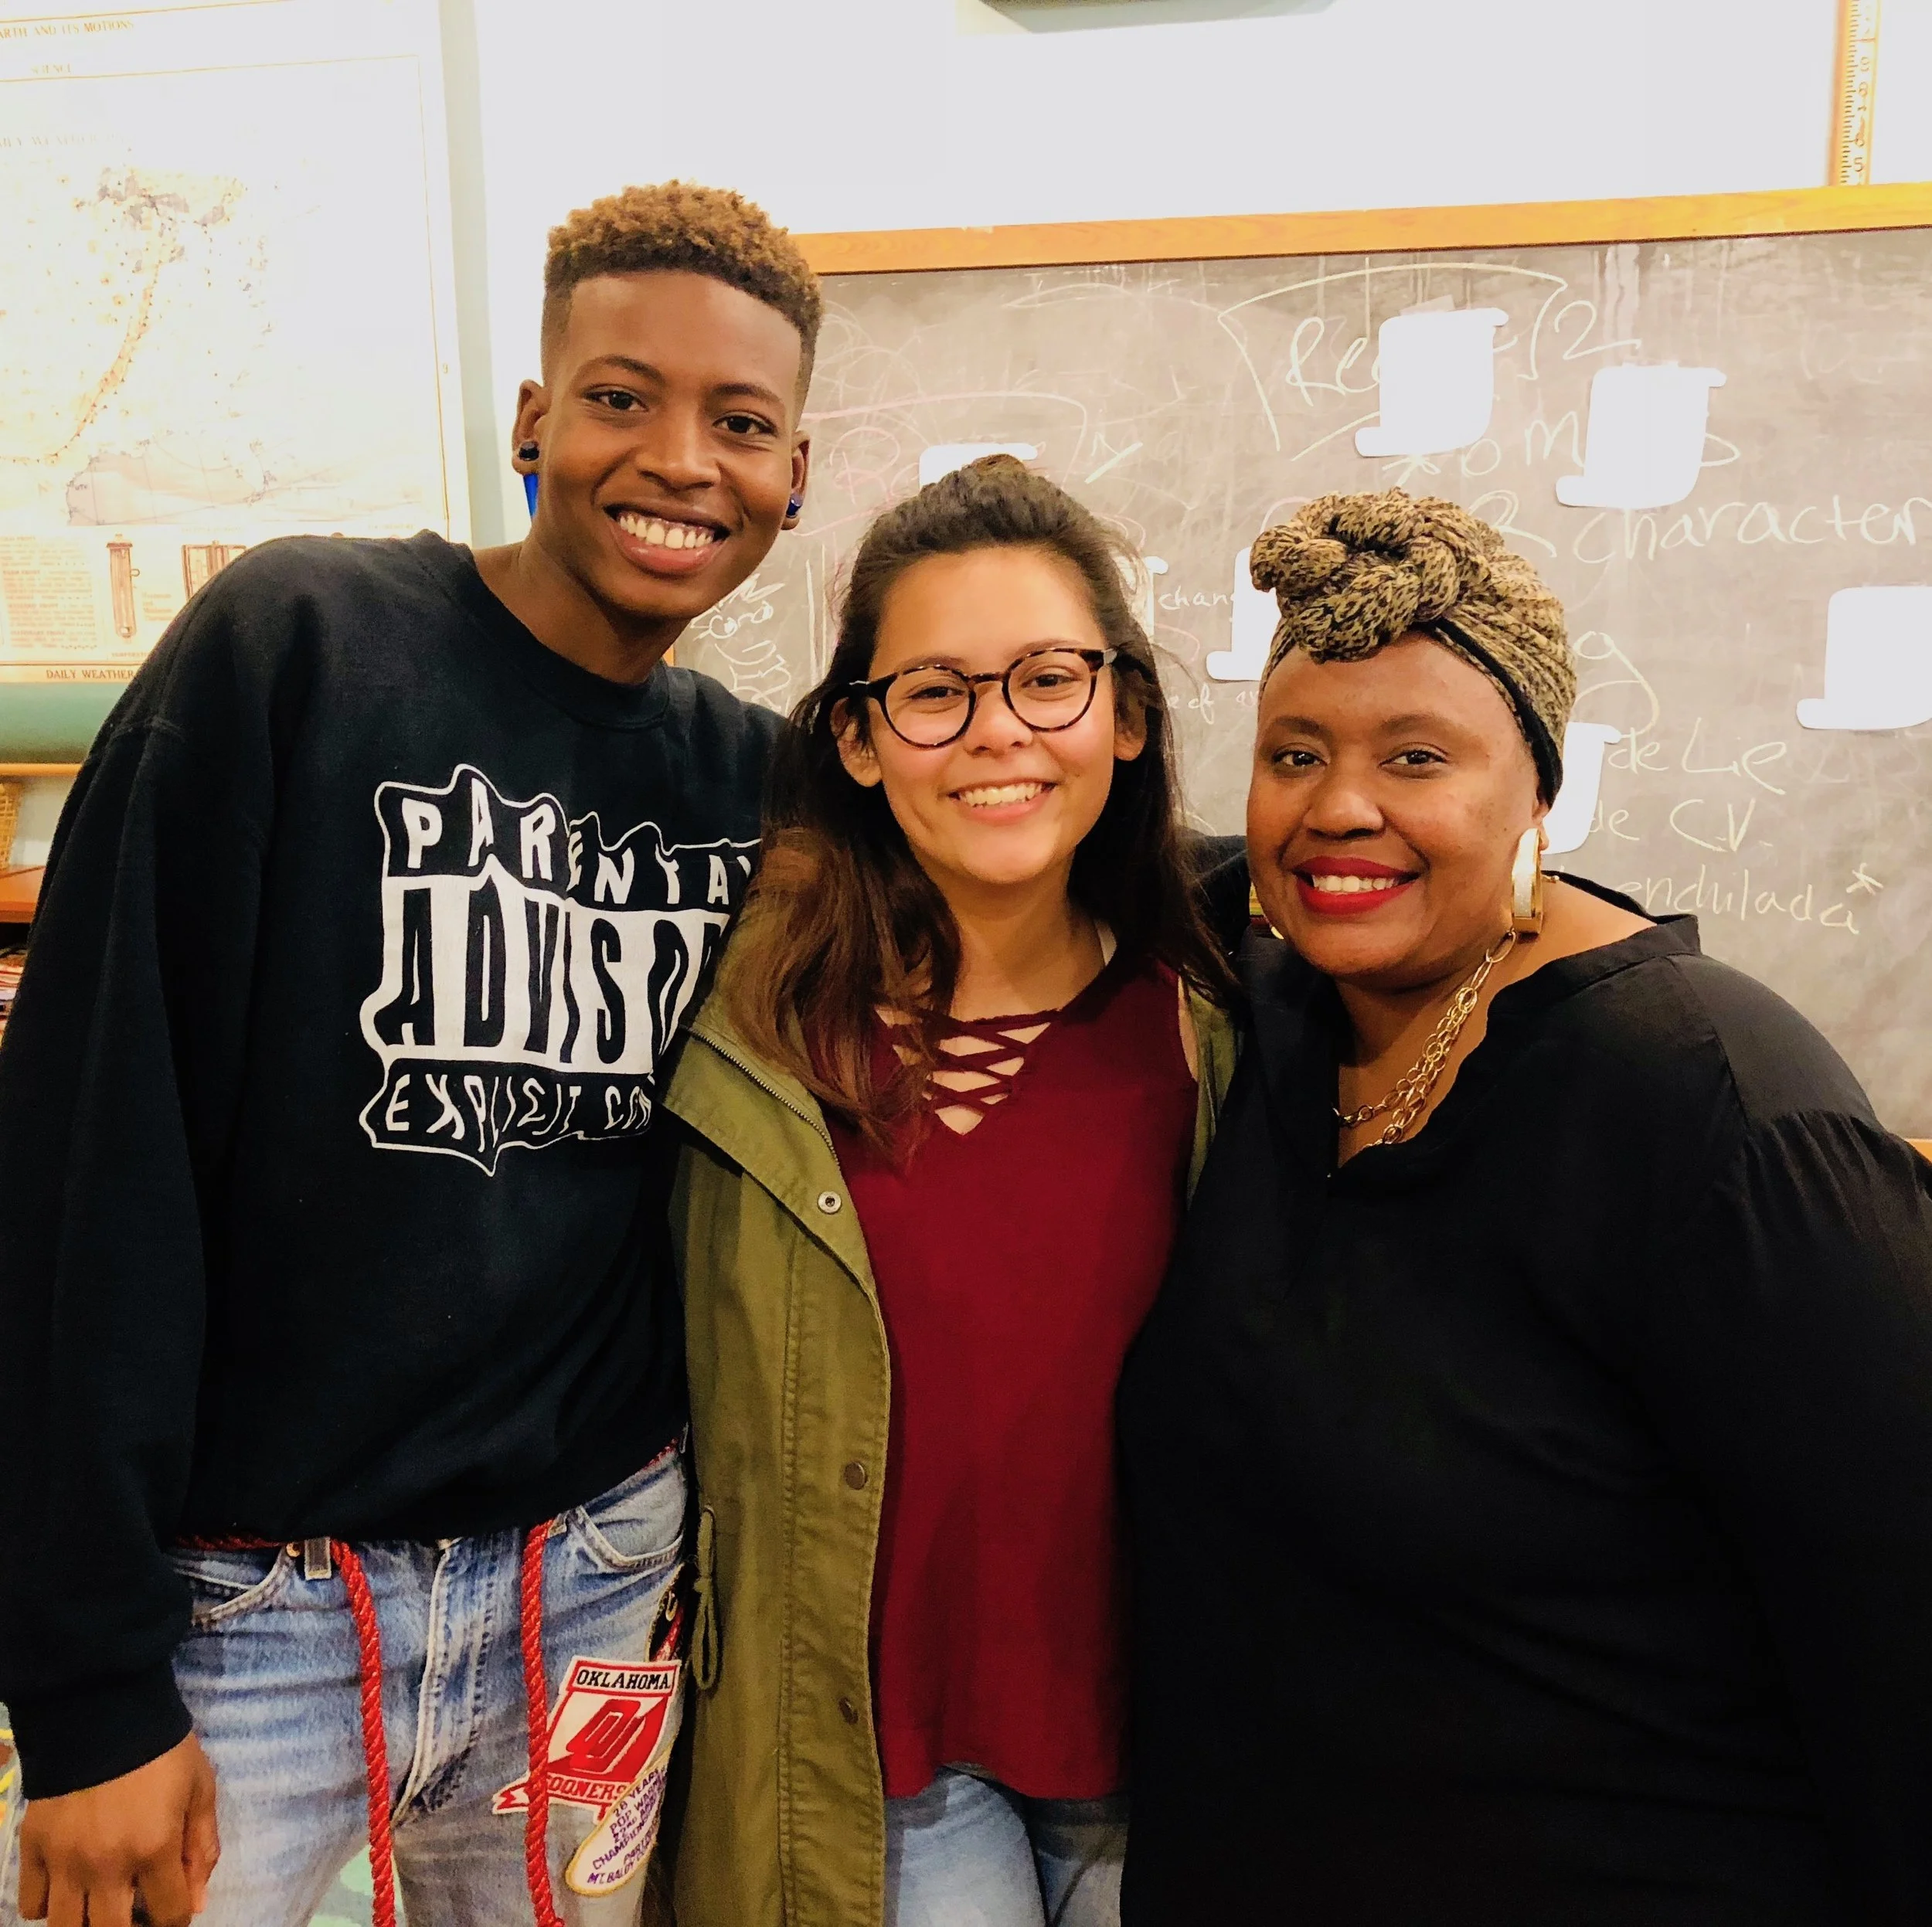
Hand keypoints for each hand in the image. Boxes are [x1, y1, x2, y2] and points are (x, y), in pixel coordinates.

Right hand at [17, 1732, 219, 1926]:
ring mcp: (64, 1861)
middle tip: (136, 1906)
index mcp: (154, 1848)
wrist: (104, 1711)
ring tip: (102, 1900)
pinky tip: (67, 1886)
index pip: (170, 1914)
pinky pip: (31, 1904)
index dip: (177, 1916)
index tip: (174, 1905)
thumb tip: (195, 1903)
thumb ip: (201, 1847)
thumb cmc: (163, 1749)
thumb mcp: (200, 1789)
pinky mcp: (32, 1848)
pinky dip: (48, 1905)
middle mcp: (106, 1866)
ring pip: (66, 1926)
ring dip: (87, 1920)